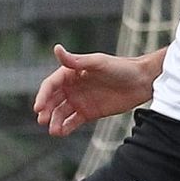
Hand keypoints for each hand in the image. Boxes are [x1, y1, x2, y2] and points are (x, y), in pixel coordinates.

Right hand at [33, 44, 154, 137]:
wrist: (141, 82)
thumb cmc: (120, 67)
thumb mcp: (98, 63)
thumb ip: (76, 60)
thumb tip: (56, 48)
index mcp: (71, 72)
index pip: (51, 85)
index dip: (43, 95)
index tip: (38, 107)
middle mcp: (73, 87)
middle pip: (52, 100)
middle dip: (45, 111)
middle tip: (42, 120)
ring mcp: (80, 100)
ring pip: (61, 113)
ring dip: (54, 121)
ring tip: (53, 131)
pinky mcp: (88, 113)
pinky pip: (72, 122)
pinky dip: (65, 127)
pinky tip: (61, 132)